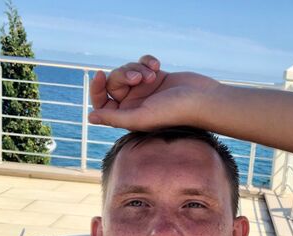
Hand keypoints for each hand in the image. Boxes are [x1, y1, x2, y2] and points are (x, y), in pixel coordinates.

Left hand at [88, 55, 218, 130]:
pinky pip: (142, 62)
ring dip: (138, 67)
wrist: (202, 99)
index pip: (103, 103)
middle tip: (139, 77)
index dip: (98, 89)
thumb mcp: (141, 117)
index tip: (100, 75)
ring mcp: (146, 89)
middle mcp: (136, 103)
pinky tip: (158, 65)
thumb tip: (90, 117)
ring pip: (128, 70)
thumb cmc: (174, 112)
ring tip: (153, 74)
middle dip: (124, 74)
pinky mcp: (157, 77)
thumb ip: (114, 118)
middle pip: (115, 82)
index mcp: (129, 116)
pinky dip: (147, 60)